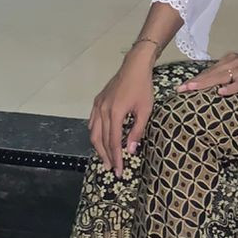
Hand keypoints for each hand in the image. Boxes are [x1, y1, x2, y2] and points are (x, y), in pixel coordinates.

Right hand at [89, 52, 154, 176]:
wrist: (134, 66)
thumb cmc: (142, 87)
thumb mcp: (145, 110)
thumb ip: (137, 131)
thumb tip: (131, 150)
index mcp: (115, 113)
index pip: (113, 142)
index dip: (116, 158)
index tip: (119, 171)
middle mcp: (102, 110)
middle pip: (101, 140)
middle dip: (106, 156)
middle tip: (112, 169)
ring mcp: (98, 105)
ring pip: (93, 132)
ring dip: (98, 147)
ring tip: (105, 158)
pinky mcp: (97, 101)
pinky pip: (92, 121)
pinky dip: (94, 133)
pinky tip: (99, 139)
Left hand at [178, 52, 237, 96]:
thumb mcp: (237, 68)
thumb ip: (224, 74)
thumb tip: (207, 83)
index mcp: (228, 61)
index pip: (208, 71)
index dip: (195, 79)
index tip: (181, 86)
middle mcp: (233, 63)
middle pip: (211, 74)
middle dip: (196, 81)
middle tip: (182, 88)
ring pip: (221, 77)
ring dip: (206, 82)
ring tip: (193, 87)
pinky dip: (231, 87)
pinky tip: (222, 92)